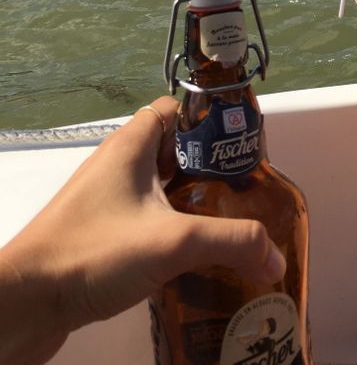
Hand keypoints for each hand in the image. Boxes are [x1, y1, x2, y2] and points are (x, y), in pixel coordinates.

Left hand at [0, 97, 285, 364]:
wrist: (26, 302)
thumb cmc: (90, 252)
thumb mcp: (173, 241)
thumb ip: (232, 242)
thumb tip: (275, 256)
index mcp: (132, 144)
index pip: (178, 108)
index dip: (210, 120)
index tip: (240, 145)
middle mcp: (118, 164)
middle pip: (175, 150)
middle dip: (210, 169)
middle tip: (242, 191)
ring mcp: (106, 199)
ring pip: (160, 187)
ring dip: (191, 202)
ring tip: (225, 223)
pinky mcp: (100, 232)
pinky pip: (145, 217)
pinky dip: (170, 229)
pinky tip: (190, 255)